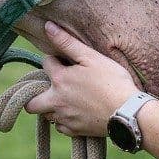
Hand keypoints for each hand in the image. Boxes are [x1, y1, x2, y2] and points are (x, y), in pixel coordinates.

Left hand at [25, 21, 139, 136]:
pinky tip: (75, 112)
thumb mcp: (91, 57)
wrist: (128, 112)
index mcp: (59, 79)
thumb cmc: (112, 81)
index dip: (54, 59)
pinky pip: (60, 127)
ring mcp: (65, 118)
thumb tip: (47, 26)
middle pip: (31, 103)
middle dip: (35, 94)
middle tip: (50, 87)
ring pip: (46, 114)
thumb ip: (67, 42)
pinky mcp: (75, 131)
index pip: (45, 64)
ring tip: (65, 98)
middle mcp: (56, 101)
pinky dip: (63, 120)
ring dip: (50, 106)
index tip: (65, 61)